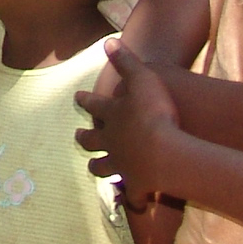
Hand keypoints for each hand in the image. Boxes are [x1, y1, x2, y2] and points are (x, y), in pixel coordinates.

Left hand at [76, 41, 180, 201]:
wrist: (165, 152)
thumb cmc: (155, 112)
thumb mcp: (142, 78)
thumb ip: (126, 61)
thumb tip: (109, 41)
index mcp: (112, 117)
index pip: (95, 106)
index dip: (86, 100)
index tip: (77, 97)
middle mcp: (111, 143)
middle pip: (92, 141)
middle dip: (85, 138)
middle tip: (78, 135)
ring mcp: (122, 166)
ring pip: (103, 168)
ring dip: (99, 167)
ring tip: (94, 168)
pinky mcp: (137, 186)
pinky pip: (133, 195)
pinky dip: (131, 198)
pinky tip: (131, 201)